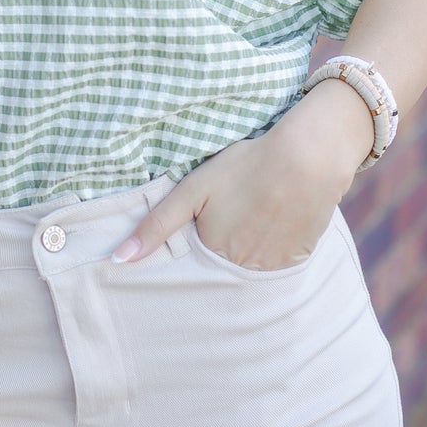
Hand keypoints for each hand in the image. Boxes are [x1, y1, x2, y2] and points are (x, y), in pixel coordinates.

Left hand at [111, 81, 373, 268]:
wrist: (308, 157)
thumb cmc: (245, 166)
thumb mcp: (192, 190)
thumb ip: (156, 225)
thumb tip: (117, 260)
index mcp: (213, 254)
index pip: (192, 268)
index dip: (195, 248)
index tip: (203, 228)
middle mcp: (242, 270)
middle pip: (221, 270)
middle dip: (219, 252)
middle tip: (233, 214)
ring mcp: (272, 268)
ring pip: (248, 269)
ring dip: (246, 251)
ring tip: (253, 215)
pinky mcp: (298, 260)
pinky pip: (276, 265)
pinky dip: (271, 249)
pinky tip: (273, 221)